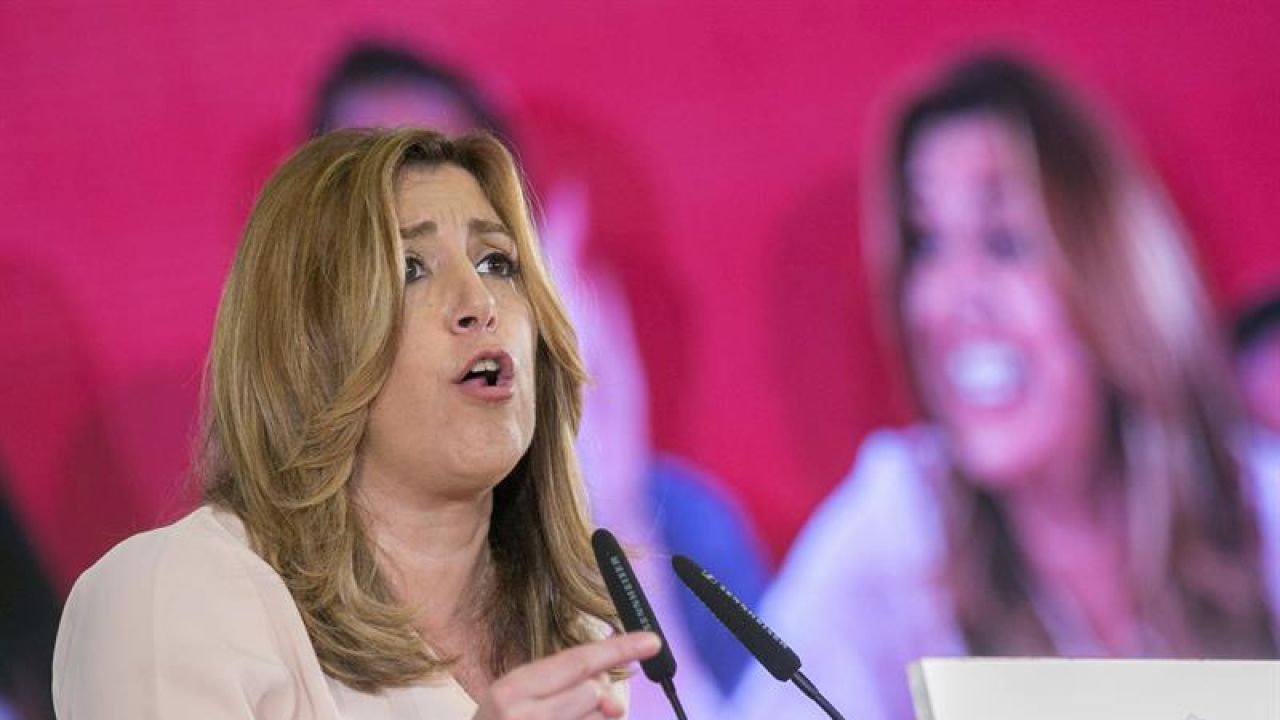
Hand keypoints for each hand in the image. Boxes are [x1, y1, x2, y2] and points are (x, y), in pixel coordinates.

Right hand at [472, 631, 660, 719]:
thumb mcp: (521, 697)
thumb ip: (570, 686)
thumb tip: (616, 705)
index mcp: (512, 690)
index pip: (577, 662)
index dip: (619, 648)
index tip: (652, 641)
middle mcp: (523, 717)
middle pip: (593, 692)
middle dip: (594, 699)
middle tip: (566, 710)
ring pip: (600, 719)